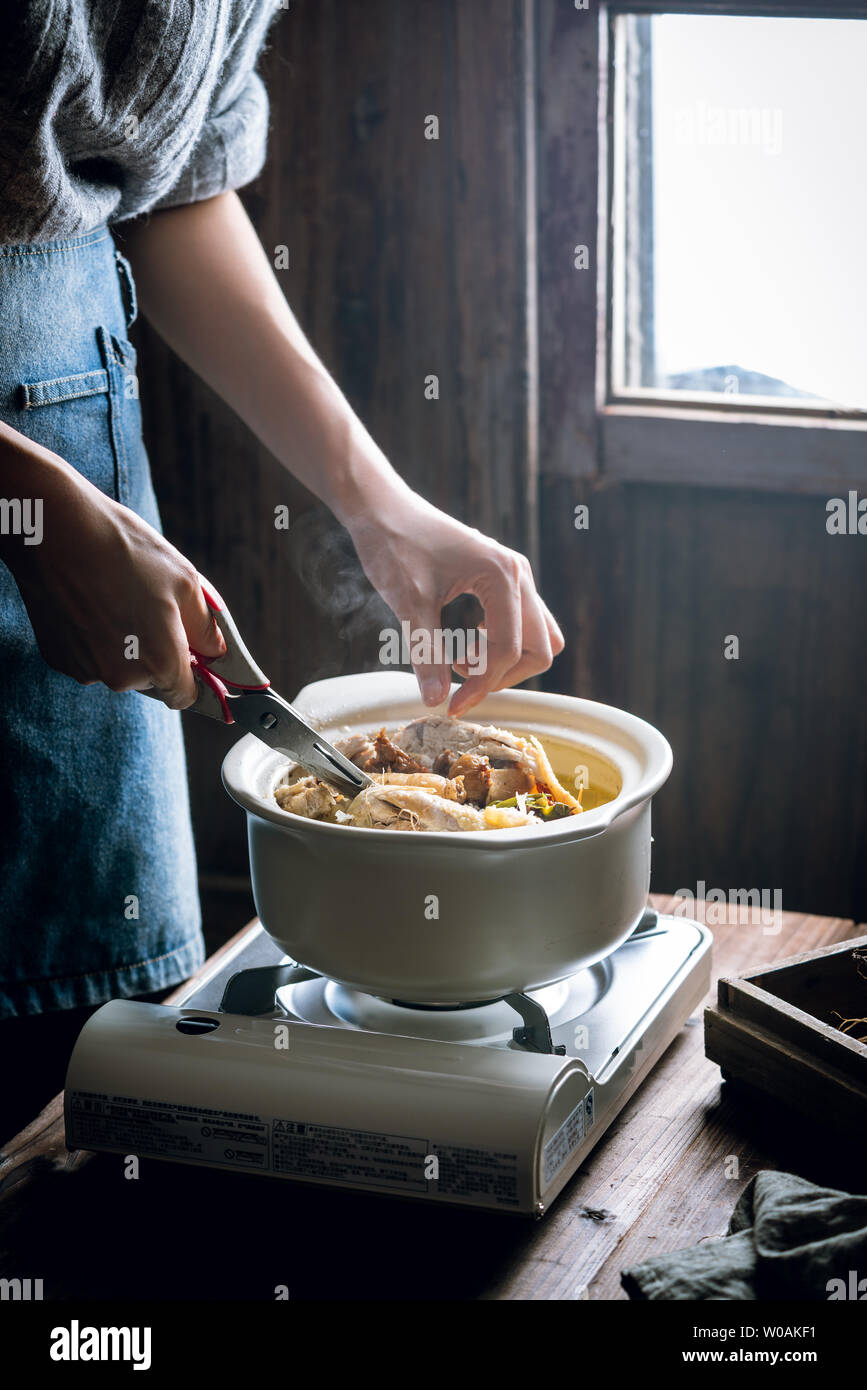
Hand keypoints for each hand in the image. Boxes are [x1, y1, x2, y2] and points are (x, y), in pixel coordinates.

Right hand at [4, 443, 223, 707]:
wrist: (57, 532)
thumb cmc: (126, 552)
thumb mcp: (185, 582)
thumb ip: (206, 628)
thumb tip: (215, 651)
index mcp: (160, 663)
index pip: (185, 695)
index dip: (193, 675)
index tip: (193, 654)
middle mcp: (122, 678)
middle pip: (152, 680)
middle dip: (158, 653)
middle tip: (151, 609)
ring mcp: (86, 670)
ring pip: (119, 668)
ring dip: (125, 645)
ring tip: (117, 599)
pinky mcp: (59, 657)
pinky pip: (89, 657)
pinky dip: (95, 639)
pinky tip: (91, 603)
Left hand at [348, 488, 563, 715]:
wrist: (382, 509)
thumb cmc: (394, 546)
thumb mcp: (408, 604)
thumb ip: (426, 653)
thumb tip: (435, 701)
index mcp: (502, 576)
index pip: (509, 649)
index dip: (482, 685)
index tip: (451, 705)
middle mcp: (518, 574)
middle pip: (540, 647)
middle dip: (503, 675)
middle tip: (460, 683)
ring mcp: (514, 574)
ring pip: (538, 636)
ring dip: (507, 660)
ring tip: (463, 661)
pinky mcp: (502, 578)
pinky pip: (522, 622)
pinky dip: (502, 643)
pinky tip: (466, 643)